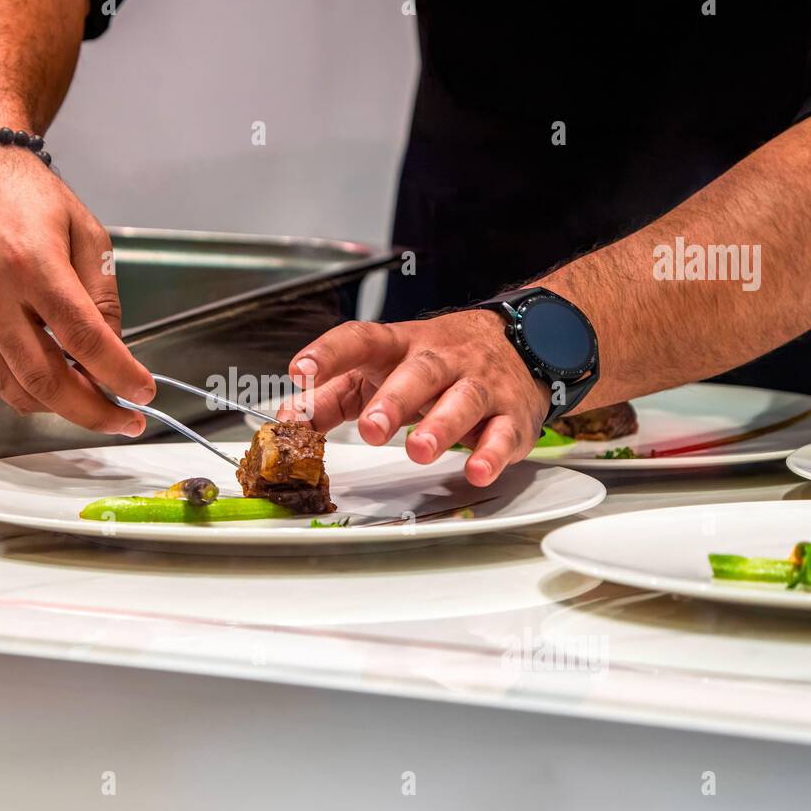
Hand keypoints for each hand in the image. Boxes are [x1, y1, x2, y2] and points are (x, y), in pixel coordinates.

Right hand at [0, 146, 153, 433]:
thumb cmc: (31, 202)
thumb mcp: (88, 235)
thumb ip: (103, 297)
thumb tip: (114, 354)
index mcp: (31, 264)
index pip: (82, 338)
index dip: (118, 374)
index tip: (143, 395)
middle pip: (46, 378)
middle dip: (92, 411)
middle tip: (125, 420)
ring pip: (18, 390)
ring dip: (62, 407)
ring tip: (95, 401)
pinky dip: (29, 389)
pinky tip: (54, 377)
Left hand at [278, 310, 550, 485]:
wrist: (521, 340)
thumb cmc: (437, 362)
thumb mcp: (381, 369)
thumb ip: (331, 396)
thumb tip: (289, 420)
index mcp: (400, 346)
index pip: (361, 340)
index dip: (329, 353)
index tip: (301, 370)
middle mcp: (442, 359)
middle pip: (419, 372)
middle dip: (394, 400)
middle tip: (370, 428)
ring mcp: (481, 384)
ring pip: (463, 399)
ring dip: (441, 426)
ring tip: (419, 450)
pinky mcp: (511, 414)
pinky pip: (503, 432)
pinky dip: (492, 453)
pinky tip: (477, 470)